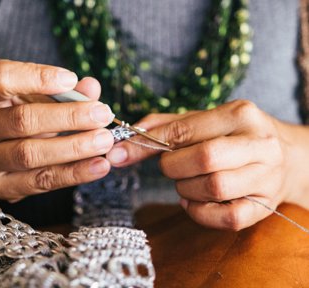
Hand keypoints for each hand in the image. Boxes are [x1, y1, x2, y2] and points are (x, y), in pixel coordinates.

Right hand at [0, 60, 114, 201]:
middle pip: (23, 121)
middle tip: (102, 115)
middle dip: (69, 117)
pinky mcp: (0, 187)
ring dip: (74, 148)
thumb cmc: (10, 119)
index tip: (71, 79)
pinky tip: (99, 166)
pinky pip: (41, 181)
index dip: (38, 78)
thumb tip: (91, 87)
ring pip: (31, 154)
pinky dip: (74, 173)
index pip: (2, 79)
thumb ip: (59, 91)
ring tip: (105, 141)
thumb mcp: (27, 99)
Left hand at [107, 100, 299, 229]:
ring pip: (213, 188)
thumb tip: (128, 137)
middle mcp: (258, 143)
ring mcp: (266, 176)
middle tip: (170, 167)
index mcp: (240, 114)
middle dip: (172, 166)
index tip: (120, 153)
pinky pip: (226, 218)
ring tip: (185, 182)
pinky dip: (199, 212)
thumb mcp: (205, 121)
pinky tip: (194, 201)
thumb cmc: (234, 136)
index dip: (148, 143)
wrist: (287, 156)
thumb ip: (166, 125)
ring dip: (185, 188)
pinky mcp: (266, 206)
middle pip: (203, 158)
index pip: (185, 130)